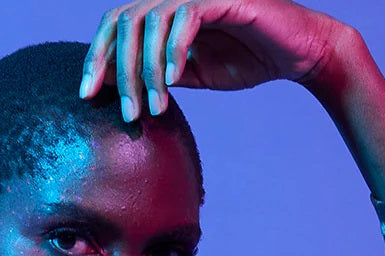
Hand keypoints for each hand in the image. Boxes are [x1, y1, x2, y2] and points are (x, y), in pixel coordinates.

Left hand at [80, 0, 343, 120]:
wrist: (297, 53)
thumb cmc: (247, 59)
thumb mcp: (193, 73)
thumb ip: (157, 74)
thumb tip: (117, 89)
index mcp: (165, 12)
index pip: (116, 24)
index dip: (96, 56)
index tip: (87, 95)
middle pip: (125, 21)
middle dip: (118, 71)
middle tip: (127, 113)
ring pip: (150, 20)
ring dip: (146, 70)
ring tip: (154, 108)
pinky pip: (186, 18)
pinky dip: (173, 52)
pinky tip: (172, 83)